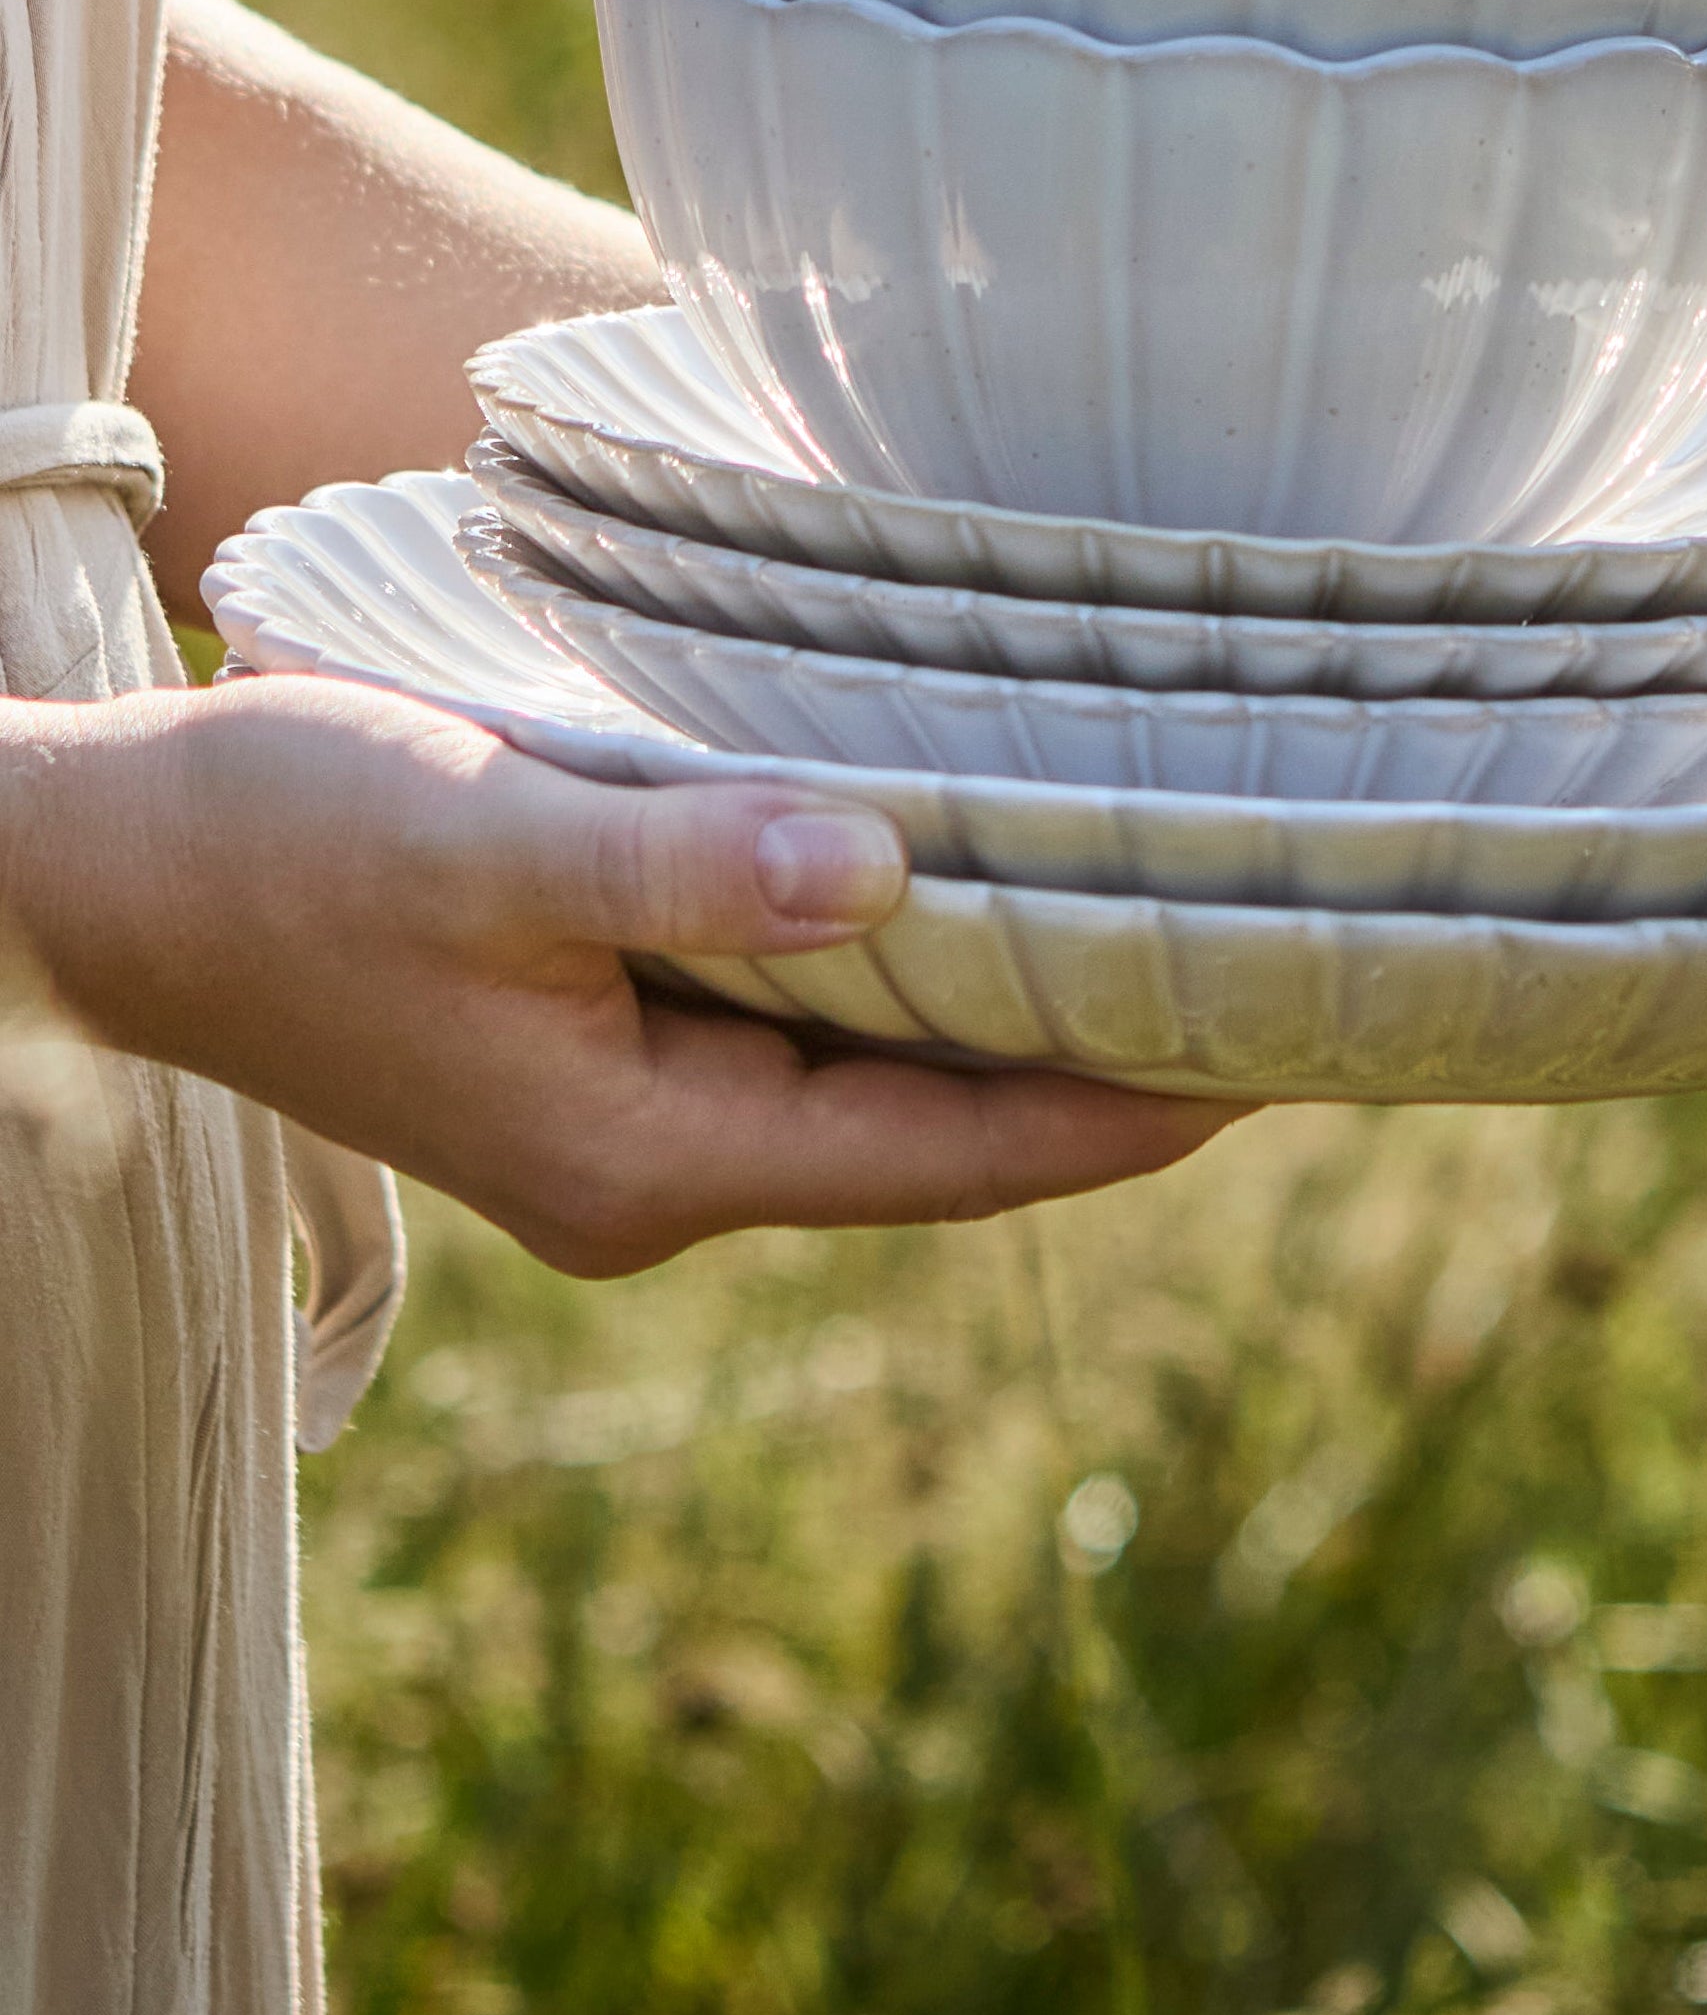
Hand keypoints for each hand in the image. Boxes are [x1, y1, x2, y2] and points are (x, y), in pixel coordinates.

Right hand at [0, 673, 1243, 1273]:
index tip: (1282, 1060)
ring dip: (1011, 1016)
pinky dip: (912, 977)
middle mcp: (659, 1172)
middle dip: (1099, 1067)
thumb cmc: (275, 846)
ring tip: (1176, 930)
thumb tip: (883, 866)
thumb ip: (681, 866)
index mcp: (649, 1156)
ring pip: (880, 1083)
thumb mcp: (478, 841)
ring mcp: (631, 1122)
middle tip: (1275, 971)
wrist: (110, 879)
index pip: (950, 1154)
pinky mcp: (605, 1054)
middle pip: (937, 1133)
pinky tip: (984, 894)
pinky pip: (809, 1036)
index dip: (1123, 1112)